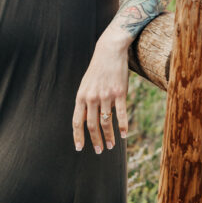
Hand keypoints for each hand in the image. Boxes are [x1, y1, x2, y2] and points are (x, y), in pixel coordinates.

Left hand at [72, 36, 128, 153]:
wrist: (109, 51)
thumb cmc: (97, 70)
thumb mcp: (86, 85)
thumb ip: (86, 103)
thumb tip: (89, 122)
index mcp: (81, 96)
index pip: (77, 121)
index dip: (78, 136)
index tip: (80, 148)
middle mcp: (92, 97)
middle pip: (92, 125)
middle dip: (95, 140)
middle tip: (99, 151)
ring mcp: (106, 95)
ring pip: (106, 122)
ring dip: (109, 137)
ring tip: (111, 145)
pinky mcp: (119, 93)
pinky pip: (121, 114)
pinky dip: (123, 126)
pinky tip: (124, 135)